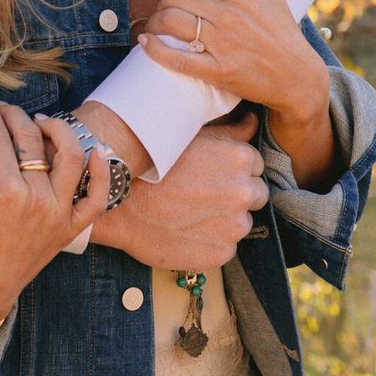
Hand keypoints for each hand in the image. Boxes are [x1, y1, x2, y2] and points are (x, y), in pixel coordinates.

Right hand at [0, 100, 109, 326]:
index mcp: (4, 193)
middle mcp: (37, 201)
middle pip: (32, 141)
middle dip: (14, 117)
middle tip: (3, 110)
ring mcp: (59, 215)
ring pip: (71, 157)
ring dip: (58, 131)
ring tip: (40, 122)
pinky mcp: (70, 228)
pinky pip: (97, 198)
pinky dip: (101, 172)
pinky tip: (95, 150)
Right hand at [93, 116, 265, 269]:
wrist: (119, 205)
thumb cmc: (152, 166)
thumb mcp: (192, 137)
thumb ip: (231, 132)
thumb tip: (252, 122)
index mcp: (241, 159)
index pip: (255, 167)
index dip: (234, 171)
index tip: (213, 175)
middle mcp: (244, 193)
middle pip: (255, 195)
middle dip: (236, 195)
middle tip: (203, 195)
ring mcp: (234, 226)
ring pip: (240, 222)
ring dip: (224, 220)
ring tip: (192, 213)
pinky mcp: (221, 253)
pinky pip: (226, 247)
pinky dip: (211, 241)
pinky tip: (188, 231)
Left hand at [139, 0, 330, 129]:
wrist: (297, 75)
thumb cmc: (281, 31)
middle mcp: (228, 15)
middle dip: (163, 1)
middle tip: (166, 11)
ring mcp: (222, 44)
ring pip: (171, 21)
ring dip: (155, 22)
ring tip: (156, 27)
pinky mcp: (218, 71)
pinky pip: (177, 58)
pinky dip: (155, 49)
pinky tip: (146, 42)